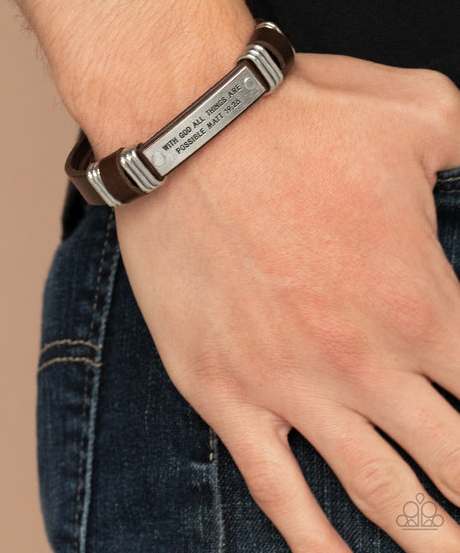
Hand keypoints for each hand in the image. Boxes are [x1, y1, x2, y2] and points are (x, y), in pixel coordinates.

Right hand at [113, 52, 459, 552]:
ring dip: (426, 539)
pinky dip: (312, 539)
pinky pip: (275, 489)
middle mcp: (365, 362)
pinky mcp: (224, 389)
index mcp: (422, 302)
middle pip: (454, 464)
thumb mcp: (425, 110)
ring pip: (379, 496)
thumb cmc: (301, 116)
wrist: (187, 124)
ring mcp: (290, 384)